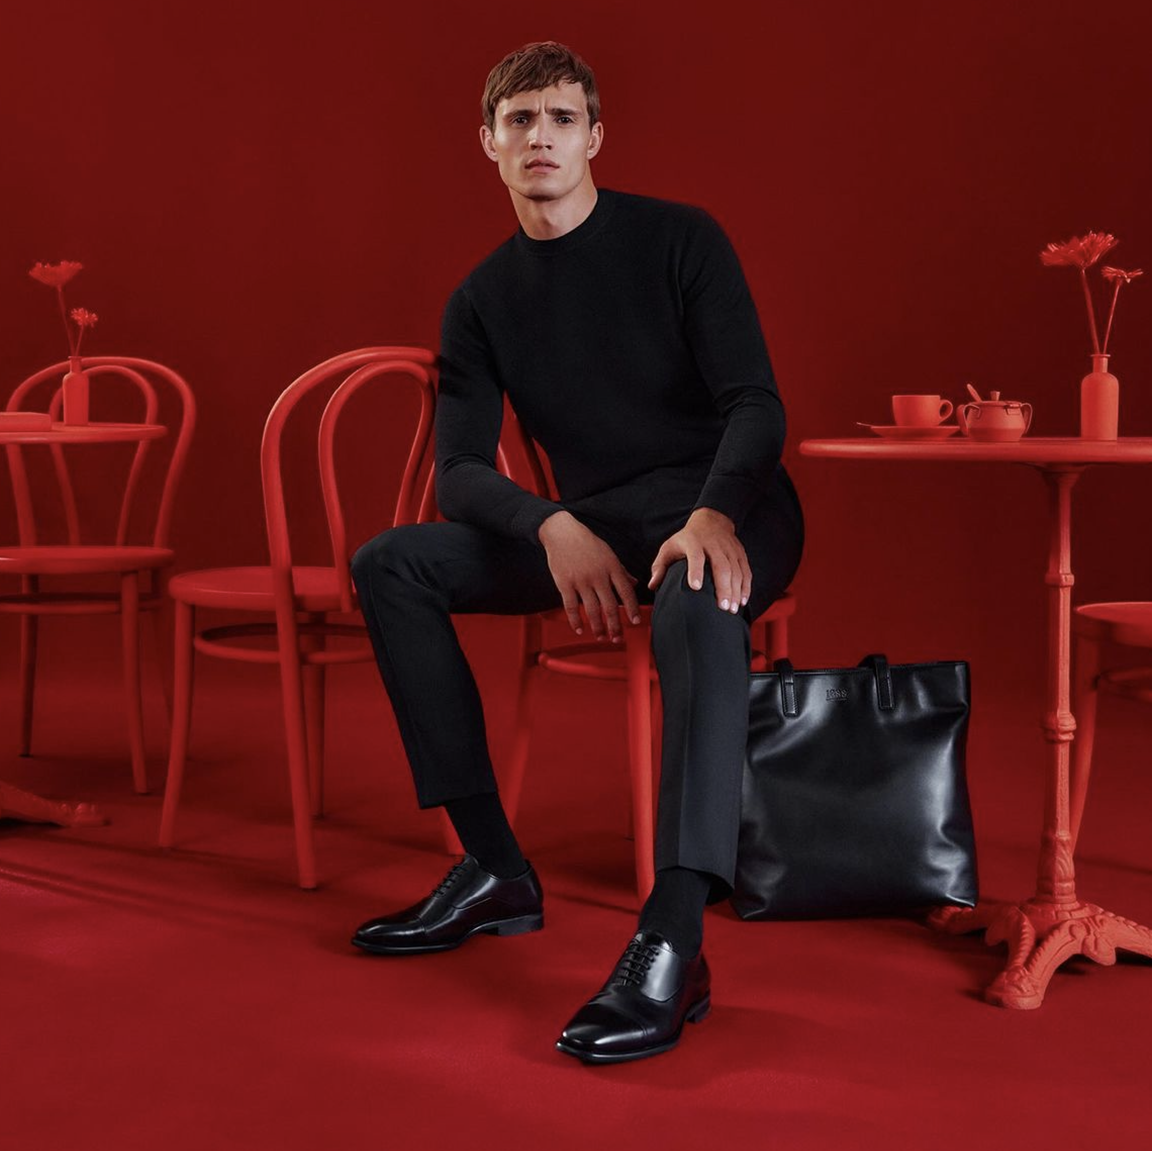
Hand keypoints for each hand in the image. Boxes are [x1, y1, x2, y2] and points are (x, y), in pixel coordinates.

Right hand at [538, 511, 641, 642]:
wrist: (562, 532)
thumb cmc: (587, 542)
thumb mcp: (608, 553)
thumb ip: (621, 570)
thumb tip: (634, 583)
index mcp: (611, 567)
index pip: (626, 592)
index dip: (632, 609)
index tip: (636, 622)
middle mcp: (598, 576)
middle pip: (610, 606)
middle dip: (616, 626)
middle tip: (618, 639)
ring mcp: (581, 580)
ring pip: (592, 610)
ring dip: (598, 627)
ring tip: (601, 638)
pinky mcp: (564, 583)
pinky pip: (571, 607)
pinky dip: (576, 620)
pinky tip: (580, 630)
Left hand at [648, 507, 749, 613]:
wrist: (712, 520)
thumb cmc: (687, 539)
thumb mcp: (669, 547)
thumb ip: (660, 566)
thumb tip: (652, 586)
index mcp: (693, 542)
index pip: (695, 556)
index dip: (696, 570)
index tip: (695, 587)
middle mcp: (714, 545)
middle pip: (721, 566)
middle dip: (723, 588)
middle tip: (722, 607)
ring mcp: (729, 549)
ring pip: (736, 570)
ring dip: (735, 591)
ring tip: (732, 609)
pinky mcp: (740, 554)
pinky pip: (745, 571)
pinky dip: (745, 587)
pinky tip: (743, 601)